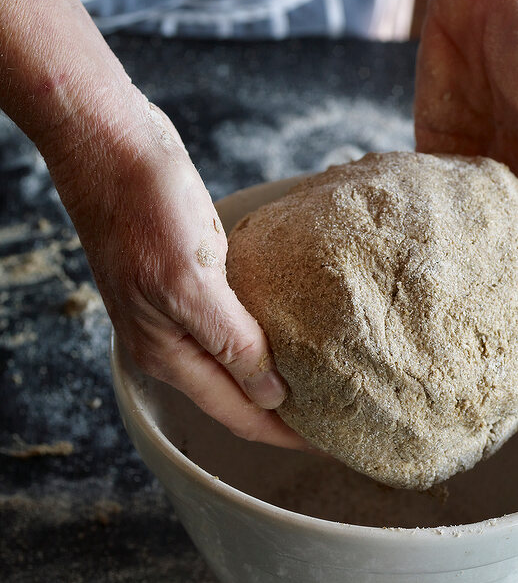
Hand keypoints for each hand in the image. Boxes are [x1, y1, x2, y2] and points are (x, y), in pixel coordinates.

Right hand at [48, 96, 305, 446]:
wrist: (110, 142)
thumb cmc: (144, 206)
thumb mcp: (191, 281)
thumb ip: (230, 343)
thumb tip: (270, 395)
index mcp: (168, 351)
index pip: (239, 414)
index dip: (286, 434)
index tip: (335, 440)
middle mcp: (170, 338)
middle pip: (238, 394)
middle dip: (286, 410)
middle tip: (342, 412)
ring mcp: (177, 306)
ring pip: (237, 356)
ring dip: (277, 371)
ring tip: (327, 376)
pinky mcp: (188, 273)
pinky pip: (233, 318)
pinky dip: (264, 329)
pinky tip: (295, 322)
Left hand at [415, 0, 517, 286]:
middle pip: (510, 255)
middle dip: (495, 291)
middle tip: (471, 336)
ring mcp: (476, 171)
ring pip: (465, 237)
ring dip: (453, 266)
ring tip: (433, 311)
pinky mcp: (434, 153)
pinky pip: (427, 202)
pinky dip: (418, 227)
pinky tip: (405, 257)